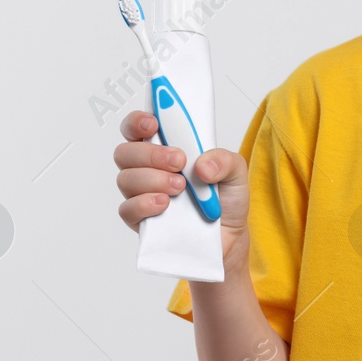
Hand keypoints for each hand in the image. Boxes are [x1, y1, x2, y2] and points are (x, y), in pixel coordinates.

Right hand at [114, 110, 251, 275]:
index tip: (153, 123)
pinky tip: (165, 205)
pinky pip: (127, 209)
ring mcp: (141, 195)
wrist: (229, 238)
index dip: (137, 121)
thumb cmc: (226, 199)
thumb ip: (224, 160)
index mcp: (164, 148)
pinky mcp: (141, 221)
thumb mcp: (235, 172)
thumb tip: (202, 166)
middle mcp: (147, 169)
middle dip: (151, 154)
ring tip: (180, 188)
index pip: (137, 128)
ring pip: (126, 179)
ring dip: (153, 179)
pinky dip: (144, 204)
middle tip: (179, 161)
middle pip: (125, 152)